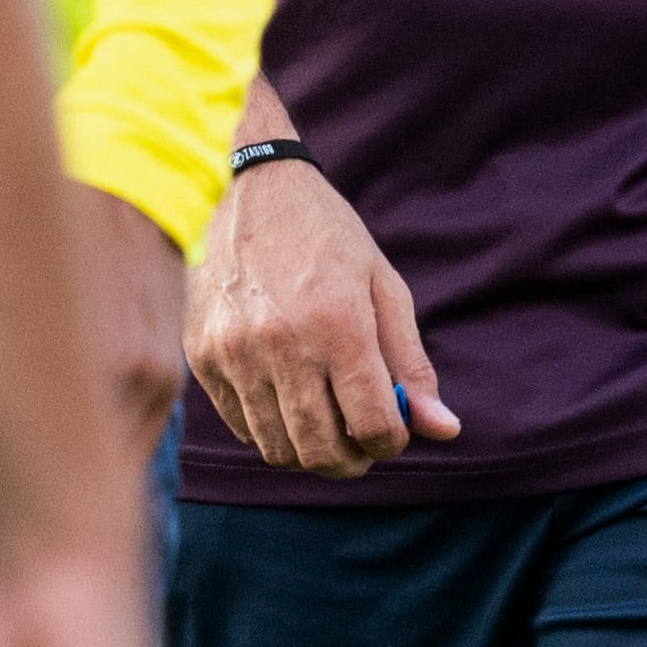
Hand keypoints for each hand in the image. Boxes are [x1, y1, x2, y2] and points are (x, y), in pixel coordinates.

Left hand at [0, 185, 188, 537]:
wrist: (133, 185)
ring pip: (96, 472)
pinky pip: (125, 445)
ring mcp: (160, 380)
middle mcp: (135, 380)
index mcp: (89, 362)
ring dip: (39, 490)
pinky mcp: (169, 374)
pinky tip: (41, 469)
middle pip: (61, 477)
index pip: (24, 461)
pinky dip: (81, 467)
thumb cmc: (51, 235)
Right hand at [184, 154, 458, 477]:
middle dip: (352, 460)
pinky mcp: (202, 355)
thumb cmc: (326, 234)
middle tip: (361, 443)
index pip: (373, 426)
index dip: (392, 443)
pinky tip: (285, 398)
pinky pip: (240, 425)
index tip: (394, 430)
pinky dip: (268, 428)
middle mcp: (283, 344)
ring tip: (325, 423)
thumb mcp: (382, 286)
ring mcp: (235, 352)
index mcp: (338, 324)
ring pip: (277, 448)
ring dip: (309, 450)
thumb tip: (444, 430)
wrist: (247, 185)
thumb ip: (410, 363)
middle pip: (322, 451)